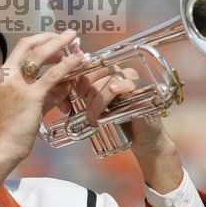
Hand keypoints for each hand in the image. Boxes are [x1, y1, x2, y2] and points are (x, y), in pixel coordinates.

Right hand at [0, 30, 83, 194]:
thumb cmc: (8, 134)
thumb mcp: (25, 109)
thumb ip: (43, 95)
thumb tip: (63, 87)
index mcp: (1, 77)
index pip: (21, 48)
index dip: (40, 40)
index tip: (55, 40)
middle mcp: (6, 76)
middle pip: (29, 45)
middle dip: (51, 37)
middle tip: (69, 35)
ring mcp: (17, 85)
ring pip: (41, 56)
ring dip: (60, 45)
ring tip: (76, 43)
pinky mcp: (30, 97)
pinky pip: (52, 75)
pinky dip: (68, 65)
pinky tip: (78, 60)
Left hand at [75, 67, 183, 192]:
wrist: (141, 139)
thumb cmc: (117, 122)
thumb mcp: (97, 107)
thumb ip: (84, 97)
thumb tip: (62, 90)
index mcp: (110, 73)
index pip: (91, 67)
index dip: (81, 80)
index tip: (77, 96)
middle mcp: (122, 73)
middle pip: (98, 75)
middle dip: (88, 95)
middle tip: (88, 113)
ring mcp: (134, 80)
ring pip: (109, 82)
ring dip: (98, 101)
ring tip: (95, 117)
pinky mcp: (144, 91)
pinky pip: (130, 84)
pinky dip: (120, 87)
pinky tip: (114, 90)